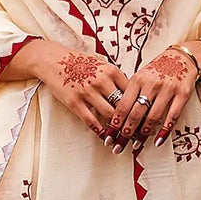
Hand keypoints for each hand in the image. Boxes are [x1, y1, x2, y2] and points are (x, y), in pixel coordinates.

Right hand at [10, 40, 130, 138]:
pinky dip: (100, 132)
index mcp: (112, 71)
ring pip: (110, 116)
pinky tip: (106, 138)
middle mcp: (102, 81)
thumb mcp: (102, 65)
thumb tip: (132, 96)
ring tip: (124, 139)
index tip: (146, 119)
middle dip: (133, 122)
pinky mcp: (75, 102)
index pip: (133, 93)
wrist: (54, 60)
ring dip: (118, 130)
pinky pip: (91, 121)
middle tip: (140, 134)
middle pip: (124, 106)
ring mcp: (88, 92)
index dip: (141, 108)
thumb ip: (116, 80)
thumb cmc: (80, 63)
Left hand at [107, 49, 197, 153]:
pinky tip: (157, 141)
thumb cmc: (157, 70)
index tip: (109, 137)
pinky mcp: (182, 94)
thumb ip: (130, 94)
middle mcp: (151, 84)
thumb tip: (117, 118)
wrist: (181, 58)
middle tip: (118, 147)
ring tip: (137, 145)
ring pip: (153, 117)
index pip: (123, 105)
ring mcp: (168, 89)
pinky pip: (172, 117)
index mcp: (137, 80)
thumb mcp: (140, 77)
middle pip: (135, 114)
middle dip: (125, 133)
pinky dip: (164, 131)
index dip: (115, 124)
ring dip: (143, 134)